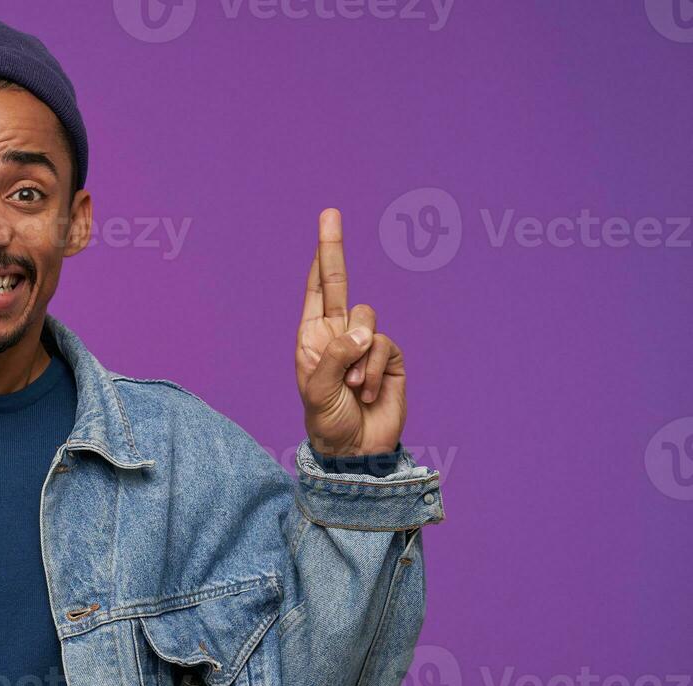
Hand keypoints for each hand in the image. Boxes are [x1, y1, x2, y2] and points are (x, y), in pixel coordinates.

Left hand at [296, 208, 405, 456]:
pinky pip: (384, 344)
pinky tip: (367, 391)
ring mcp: (366, 344)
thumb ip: (334, 356)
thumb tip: (363, 330)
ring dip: (357, 355)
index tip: (326, 220)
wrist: (356, 451)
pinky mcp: (391, 357)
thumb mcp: (317, 390)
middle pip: (341, 283)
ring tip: (351, 386)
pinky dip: (374, 368)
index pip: (318, 290)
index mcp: (313, 337)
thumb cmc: (327, 421)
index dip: (322, 257)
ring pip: (366, 318)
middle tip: (330, 214)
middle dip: (334, 248)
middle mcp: (338, 334)